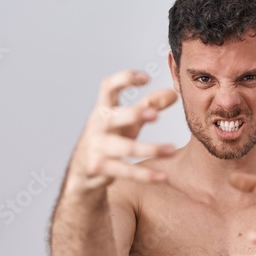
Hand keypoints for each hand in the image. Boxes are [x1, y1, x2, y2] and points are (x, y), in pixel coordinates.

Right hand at [68, 70, 178, 191]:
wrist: (82, 173)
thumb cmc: (109, 139)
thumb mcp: (127, 121)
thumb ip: (148, 105)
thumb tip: (173, 94)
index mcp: (104, 109)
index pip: (109, 87)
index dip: (125, 79)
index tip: (146, 78)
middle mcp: (98, 126)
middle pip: (115, 117)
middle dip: (134, 115)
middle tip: (154, 114)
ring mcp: (97, 147)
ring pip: (125, 148)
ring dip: (150, 149)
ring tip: (172, 150)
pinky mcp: (100, 168)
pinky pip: (126, 172)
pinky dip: (145, 175)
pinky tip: (161, 177)